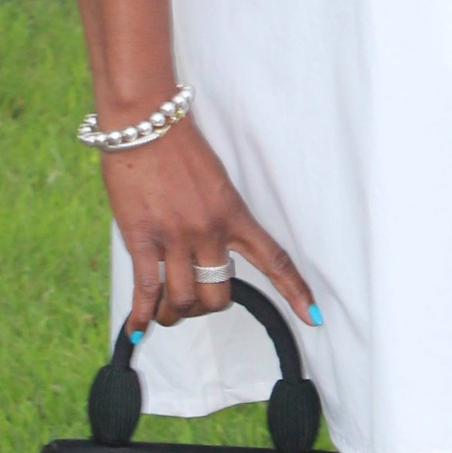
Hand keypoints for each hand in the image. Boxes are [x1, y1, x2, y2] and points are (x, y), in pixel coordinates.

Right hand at [100, 116, 316, 333]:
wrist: (145, 123)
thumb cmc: (178, 147)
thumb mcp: (215, 181)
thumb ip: (218, 216)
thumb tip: (210, 249)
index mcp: (234, 214)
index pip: (274, 260)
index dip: (295, 292)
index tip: (312, 317)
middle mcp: (209, 231)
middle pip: (219, 296)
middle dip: (207, 306)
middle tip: (195, 301)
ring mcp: (175, 237)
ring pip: (184, 299)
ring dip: (175, 313)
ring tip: (167, 310)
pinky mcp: (142, 239)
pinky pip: (147, 289)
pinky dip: (143, 315)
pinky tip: (139, 329)